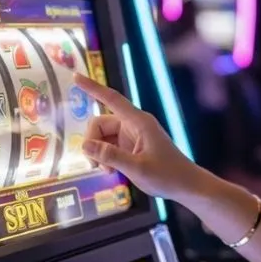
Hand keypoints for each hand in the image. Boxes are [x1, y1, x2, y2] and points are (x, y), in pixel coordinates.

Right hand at [75, 73, 199, 200]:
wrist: (186, 185)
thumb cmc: (167, 175)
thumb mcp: (136, 167)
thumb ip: (110, 156)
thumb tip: (84, 145)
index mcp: (138, 122)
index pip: (111, 98)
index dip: (92, 87)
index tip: (75, 76)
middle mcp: (133, 124)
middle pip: (100, 123)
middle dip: (92, 143)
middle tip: (95, 165)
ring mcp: (131, 135)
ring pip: (102, 137)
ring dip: (99, 153)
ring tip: (107, 171)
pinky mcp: (131, 146)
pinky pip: (109, 146)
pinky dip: (105, 158)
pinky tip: (111, 172)